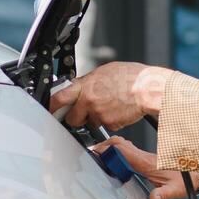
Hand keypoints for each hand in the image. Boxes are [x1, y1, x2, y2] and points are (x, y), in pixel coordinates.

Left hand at [47, 62, 169, 130]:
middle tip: (84, 113)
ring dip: (97, 118)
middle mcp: (89, 100)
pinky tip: (120, 110)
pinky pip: (106, 126)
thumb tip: (85, 86)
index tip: (51, 110)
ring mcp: (99, 114)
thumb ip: (91, 82)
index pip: (60, 98)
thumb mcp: (106, 72)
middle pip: (72, 118)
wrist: (148, 89)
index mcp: (86, 85)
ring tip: (111, 106)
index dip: (53, 106)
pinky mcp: (110, 124)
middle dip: (76, 118)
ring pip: (91, 123)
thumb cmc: (132, 77)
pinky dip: (111, 121)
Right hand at [92, 136, 198, 198]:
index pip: (123, 149)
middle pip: (120, 144)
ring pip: (124, 146)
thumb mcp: (176, 190)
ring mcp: (146, 157)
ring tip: (99, 156)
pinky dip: (118, 152)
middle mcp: (145, 157)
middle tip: (92, 154)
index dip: (107, 149)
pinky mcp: (148, 160)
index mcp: (147, 162)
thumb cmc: (188, 180)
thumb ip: (163, 195)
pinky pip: (129, 151)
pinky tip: (115, 161)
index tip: (94, 153)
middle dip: (104, 146)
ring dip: (111, 148)